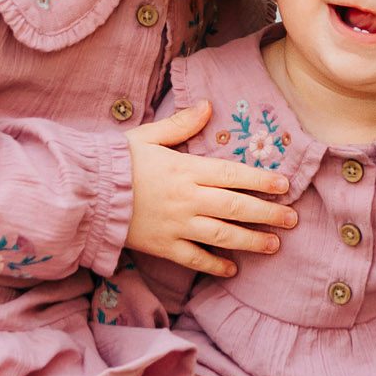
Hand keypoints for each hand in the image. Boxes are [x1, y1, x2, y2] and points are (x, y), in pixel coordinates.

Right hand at [124, 100, 296, 277]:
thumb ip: (180, 124)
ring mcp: (176, 225)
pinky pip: (195, 258)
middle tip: (292, 218)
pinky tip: (232, 269)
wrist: (84, 194)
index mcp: (185, 169)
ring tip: (274, 245)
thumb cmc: (115, 162)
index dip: (261, 180)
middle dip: (268, 214)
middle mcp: (187, 198)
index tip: (285, 185)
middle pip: (236, 207)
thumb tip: (208, 105)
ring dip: (251, 241)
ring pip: (222, 235)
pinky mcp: (163, 246)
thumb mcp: (147, 136)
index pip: (232, 174)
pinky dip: (215, 265)